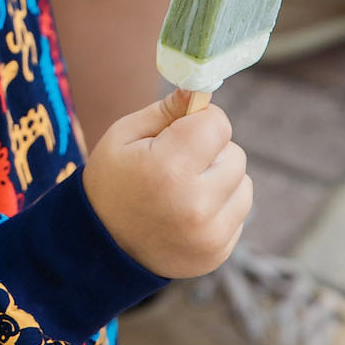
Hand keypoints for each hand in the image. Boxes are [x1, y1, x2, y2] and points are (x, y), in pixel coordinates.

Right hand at [82, 88, 251, 277]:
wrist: (100, 247)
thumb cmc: (111, 182)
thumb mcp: (123, 136)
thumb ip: (165, 111)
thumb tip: (199, 91)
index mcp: (170, 168)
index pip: (218, 125)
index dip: (201, 120)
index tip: (182, 130)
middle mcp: (196, 204)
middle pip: (235, 155)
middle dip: (211, 152)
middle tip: (179, 163)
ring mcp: (209, 234)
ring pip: (244, 185)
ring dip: (221, 180)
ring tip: (186, 189)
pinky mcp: (217, 253)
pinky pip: (238, 214)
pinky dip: (220, 209)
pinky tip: (188, 213)